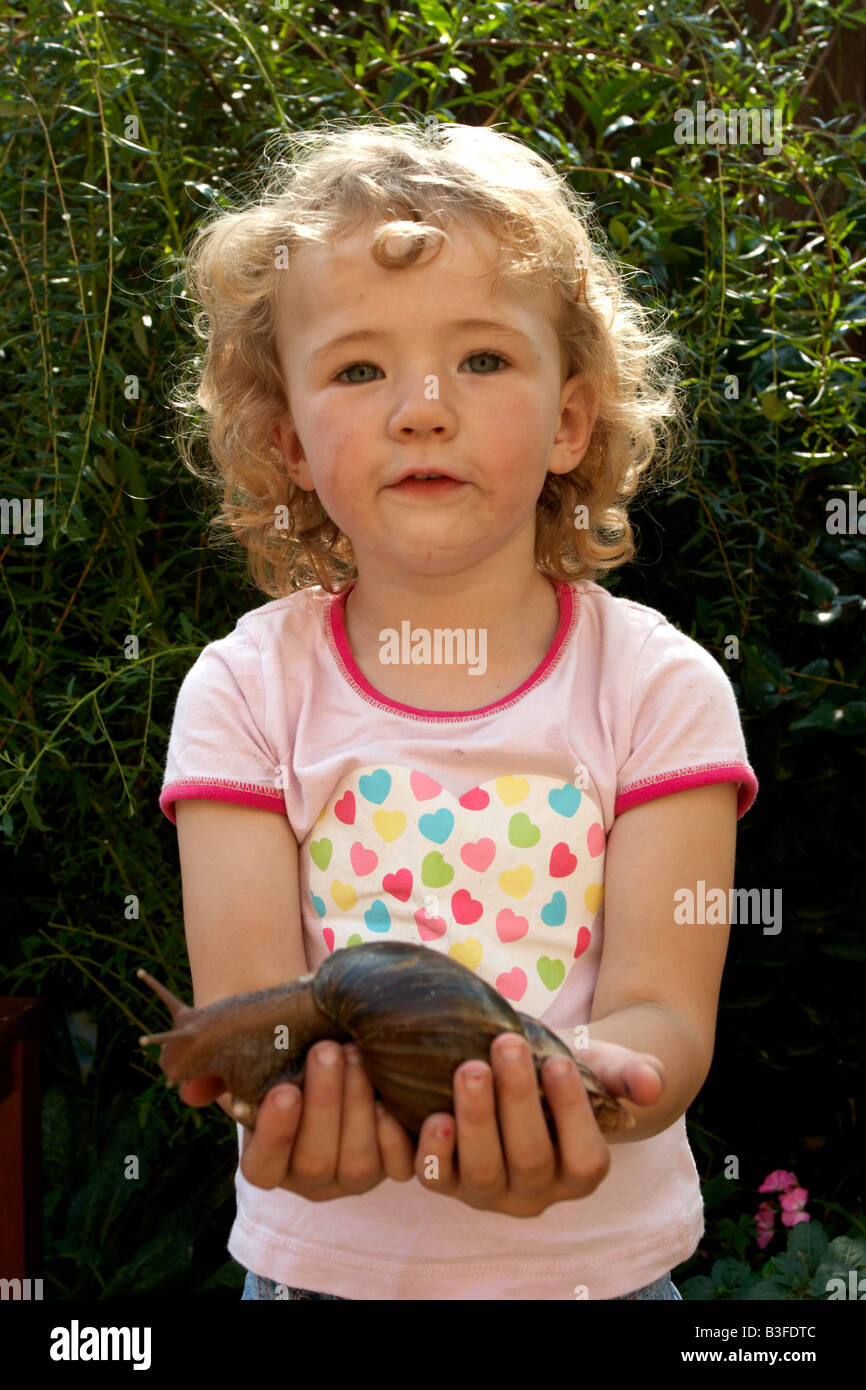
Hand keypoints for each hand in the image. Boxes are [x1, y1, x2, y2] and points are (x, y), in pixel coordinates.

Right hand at [179, 1040, 416, 1199]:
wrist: (329, 1057)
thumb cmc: (282, 1062)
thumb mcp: (246, 1068)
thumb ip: (214, 1075)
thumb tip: (188, 1086)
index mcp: (267, 1164)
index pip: (264, 1165)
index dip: (275, 1133)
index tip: (284, 1090)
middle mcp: (310, 1180)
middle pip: (315, 1162)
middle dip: (324, 1104)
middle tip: (328, 1050)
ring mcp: (352, 1177)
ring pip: (357, 1163)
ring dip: (359, 1107)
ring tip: (358, 1054)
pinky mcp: (391, 1166)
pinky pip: (399, 1167)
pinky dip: (396, 1135)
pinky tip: (391, 1095)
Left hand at [413, 1032, 663, 1217]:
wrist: (520, 1073)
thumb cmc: (564, 1070)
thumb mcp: (601, 1065)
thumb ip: (629, 1073)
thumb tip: (651, 1085)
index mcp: (579, 1171)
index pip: (584, 1158)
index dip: (573, 1113)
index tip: (561, 1061)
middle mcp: (533, 1192)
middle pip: (528, 1160)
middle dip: (517, 1101)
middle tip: (506, 1045)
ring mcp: (484, 1189)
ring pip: (477, 1172)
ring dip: (471, 1121)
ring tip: (467, 1068)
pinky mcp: (443, 1177)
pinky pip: (425, 1175)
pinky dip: (411, 1145)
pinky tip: (401, 1103)